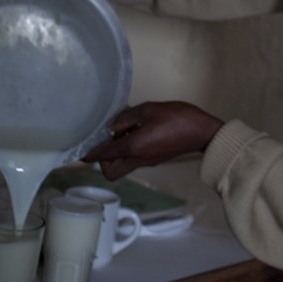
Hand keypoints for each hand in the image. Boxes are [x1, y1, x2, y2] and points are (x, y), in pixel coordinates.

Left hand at [83, 101, 223, 180]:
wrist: (202, 132)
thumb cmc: (177, 118)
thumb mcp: (149, 110)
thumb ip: (127, 117)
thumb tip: (112, 126)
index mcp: (133, 147)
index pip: (104, 155)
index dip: (90, 154)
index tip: (80, 152)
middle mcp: (137, 159)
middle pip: (111, 171)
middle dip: (103, 160)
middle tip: (106, 140)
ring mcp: (147, 161)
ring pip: (122, 166)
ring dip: (116, 154)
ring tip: (122, 132)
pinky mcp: (155, 159)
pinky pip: (134, 160)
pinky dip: (128, 150)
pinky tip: (135, 132)